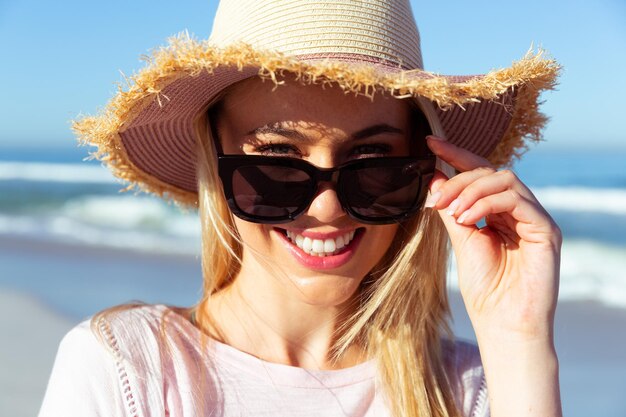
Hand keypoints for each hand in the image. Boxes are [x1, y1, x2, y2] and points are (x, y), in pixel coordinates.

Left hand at [425, 136, 561, 341]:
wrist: (502, 323)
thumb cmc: (484, 288)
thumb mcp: (462, 240)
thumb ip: (452, 209)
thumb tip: (435, 178)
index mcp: (498, 212)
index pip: (480, 172)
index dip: (455, 155)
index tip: (429, 142)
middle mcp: (519, 210)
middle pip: (490, 171)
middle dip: (458, 178)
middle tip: (435, 199)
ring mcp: (534, 218)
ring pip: (504, 179)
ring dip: (471, 190)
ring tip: (451, 213)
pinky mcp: (545, 229)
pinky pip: (516, 199)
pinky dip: (487, 203)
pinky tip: (468, 219)